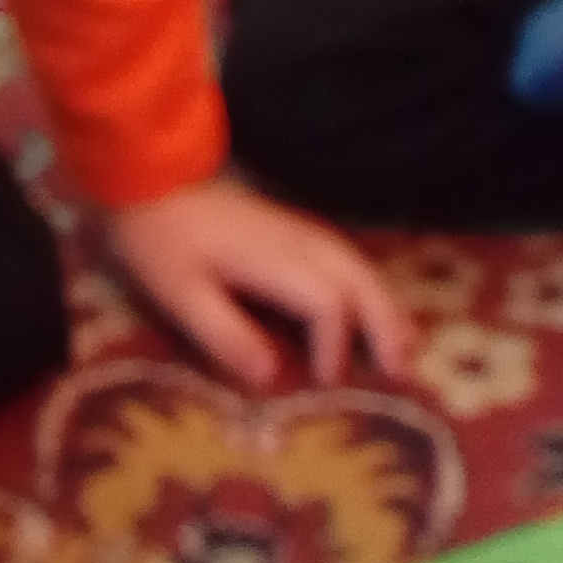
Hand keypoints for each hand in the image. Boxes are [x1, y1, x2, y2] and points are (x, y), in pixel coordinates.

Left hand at [107, 176, 412, 394]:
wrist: (154, 177)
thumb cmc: (162, 241)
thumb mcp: (179, 295)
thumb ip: (225, 335)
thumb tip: (271, 378)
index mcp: (274, 260)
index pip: (327, 305)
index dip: (334, 347)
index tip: (326, 385)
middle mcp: (300, 243)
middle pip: (361, 283)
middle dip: (385, 327)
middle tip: (402, 374)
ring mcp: (303, 232)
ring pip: (362, 269)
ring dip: (388, 308)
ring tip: (408, 348)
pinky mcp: (297, 231)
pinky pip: (350, 260)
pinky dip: (372, 289)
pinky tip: (377, 310)